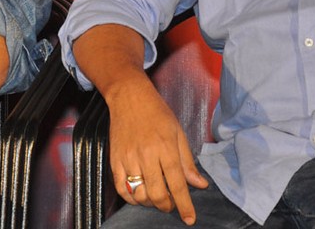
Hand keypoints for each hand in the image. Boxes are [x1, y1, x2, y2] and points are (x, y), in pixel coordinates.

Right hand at [105, 78, 208, 225]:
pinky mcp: (114, 159)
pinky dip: (130, 198)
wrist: (129, 97)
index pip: (177, 183)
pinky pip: (121, 188)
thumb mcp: (178, 132)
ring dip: (149, 202)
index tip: (189, 219)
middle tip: (171, 204)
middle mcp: (146, 155)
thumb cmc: (157, 112)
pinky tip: (138, 194)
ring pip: (138, 194)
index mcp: (165, 147)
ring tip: (155, 197)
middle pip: (156, 193)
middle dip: (166, 206)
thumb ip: (187, 161)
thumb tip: (200, 184)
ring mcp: (128, 158)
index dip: (185, 205)